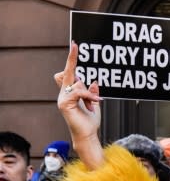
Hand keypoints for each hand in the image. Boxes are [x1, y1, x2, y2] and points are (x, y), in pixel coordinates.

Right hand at [55, 42, 104, 168]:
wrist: (88, 135)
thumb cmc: (90, 122)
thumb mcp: (95, 103)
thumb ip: (93, 92)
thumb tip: (94, 81)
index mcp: (70, 93)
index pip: (69, 73)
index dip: (71, 59)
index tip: (75, 46)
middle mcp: (64, 94)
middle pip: (66, 72)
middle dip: (72, 59)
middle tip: (76, 45)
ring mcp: (62, 98)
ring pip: (77, 83)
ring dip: (89, 93)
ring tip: (94, 103)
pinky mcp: (64, 103)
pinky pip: (78, 92)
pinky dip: (88, 96)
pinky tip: (94, 102)